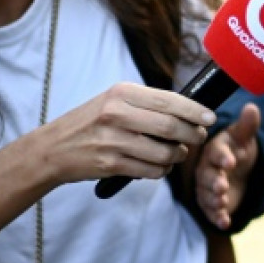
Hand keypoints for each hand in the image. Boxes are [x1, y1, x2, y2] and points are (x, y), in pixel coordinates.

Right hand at [40, 83, 214, 184]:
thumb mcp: (114, 101)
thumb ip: (148, 103)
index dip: (195, 111)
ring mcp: (113, 140)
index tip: (211, 117)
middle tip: (199, 137)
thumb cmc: (90, 123)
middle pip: (172, 127)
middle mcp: (118, 113)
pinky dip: (162, 170)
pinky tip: (160, 165)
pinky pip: (151, 170)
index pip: (169, 100)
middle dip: (193, 134)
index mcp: (122, 92)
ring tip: (177, 153)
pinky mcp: (111, 164)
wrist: (52, 148)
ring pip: (165, 152)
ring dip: (178, 155)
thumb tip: (190, 111)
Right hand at [197, 103, 260, 230]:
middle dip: (214, 182)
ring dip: (213, 200)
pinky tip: (225, 223)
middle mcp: (207, 169)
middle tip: (221, 186)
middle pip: (207, 176)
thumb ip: (248, 125)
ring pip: (206, 195)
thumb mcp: (244, 137)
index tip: (231, 161)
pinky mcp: (212, 204)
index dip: (222, 157)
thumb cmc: (236, 148)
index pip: (216, 153)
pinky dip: (218, 218)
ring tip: (222, 203)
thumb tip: (252, 108)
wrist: (234, 167)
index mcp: (215, 151)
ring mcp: (208, 188)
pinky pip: (212, 212)